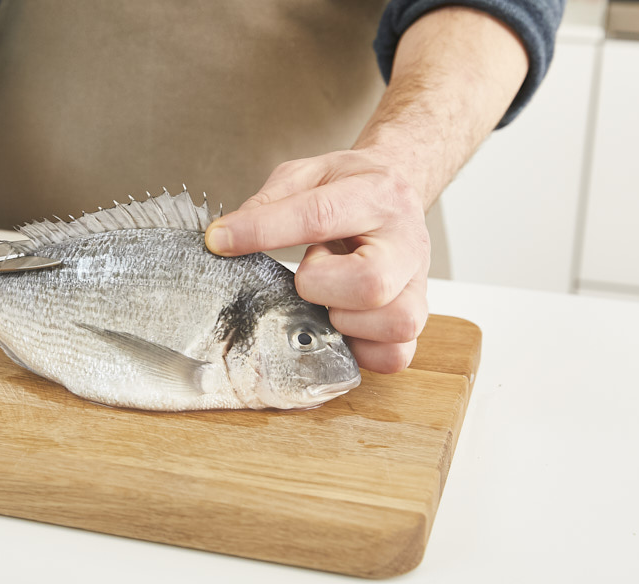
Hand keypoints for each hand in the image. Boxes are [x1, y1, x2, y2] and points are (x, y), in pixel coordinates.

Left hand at [205, 150, 430, 372]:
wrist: (396, 192)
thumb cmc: (348, 187)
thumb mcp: (306, 175)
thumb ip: (269, 203)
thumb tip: (226, 238)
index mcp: (378, 194)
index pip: (319, 217)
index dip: (263, 232)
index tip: (220, 240)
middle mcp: (408, 241)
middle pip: (370, 283)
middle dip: (318, 288)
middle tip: (307, 275)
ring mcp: (418, 284)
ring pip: (396, 323)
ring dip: (345, 320)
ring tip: (329, 298)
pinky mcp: (418, 316)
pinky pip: (398, 354)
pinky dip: (363, 349)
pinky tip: (342, 325)